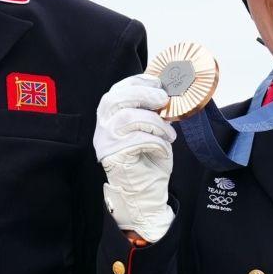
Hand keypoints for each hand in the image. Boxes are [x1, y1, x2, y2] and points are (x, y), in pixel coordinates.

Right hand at [95, 74, 176, 242]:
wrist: (145, 191)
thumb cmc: (148, 159)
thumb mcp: (151, 128)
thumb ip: (152, 110)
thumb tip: (166, 93)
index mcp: (110, 115)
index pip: (116, 90)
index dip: (137, 81)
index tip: (157, 82)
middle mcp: (103, 126)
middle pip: (116, 99)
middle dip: (143, 94)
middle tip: (164, 100)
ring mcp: (106, 141)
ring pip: (129, 117)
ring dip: (155, 123)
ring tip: (169, 134)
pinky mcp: (114, 156)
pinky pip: (138, 139)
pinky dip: (157, 142)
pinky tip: (163, 149)